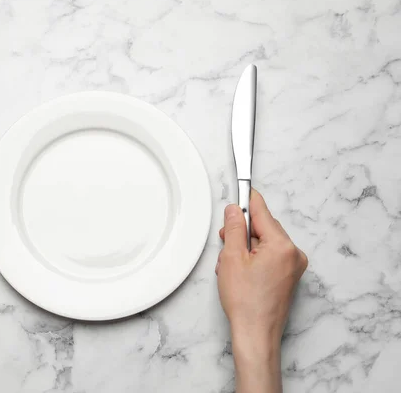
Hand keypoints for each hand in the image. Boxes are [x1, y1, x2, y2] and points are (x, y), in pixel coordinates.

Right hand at [216, 189, 307, 392]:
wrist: (256, 333)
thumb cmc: (245, 301)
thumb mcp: (232, 258)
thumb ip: (234, 228)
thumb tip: (235, 210)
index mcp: (282, 245)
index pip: (262, 213)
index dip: (247, 201)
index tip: (241, 187)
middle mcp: (294, 253)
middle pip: (264, 228)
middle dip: (243, 232)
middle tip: (225, 243)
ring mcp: (294, 266)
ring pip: (265, 243)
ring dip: (246, 248)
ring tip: (232, 266)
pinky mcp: (290, 276)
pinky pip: (270, 256)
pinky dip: (254, 258)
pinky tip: (241, 272)